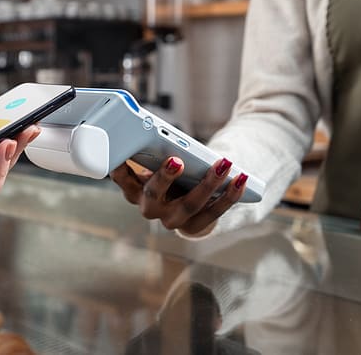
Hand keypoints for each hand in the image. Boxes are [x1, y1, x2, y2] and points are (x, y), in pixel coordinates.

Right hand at [110, 156, 247, 235]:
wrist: (184, 202)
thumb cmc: (168, 174)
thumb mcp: (156, 163)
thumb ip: (154, 152)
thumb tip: (158, 134)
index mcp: (134, 190)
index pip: (121, 179)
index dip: (119, 169)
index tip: (123, 155)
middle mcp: (150, 209)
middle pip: (154, 196)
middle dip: (165, 178)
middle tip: (176, 161)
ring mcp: (172, 220)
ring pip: (189, 205)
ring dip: (208, 184)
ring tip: (223, 165)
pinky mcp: (195, 226)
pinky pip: (214, 213)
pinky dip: (229, 195)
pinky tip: (241, 179)